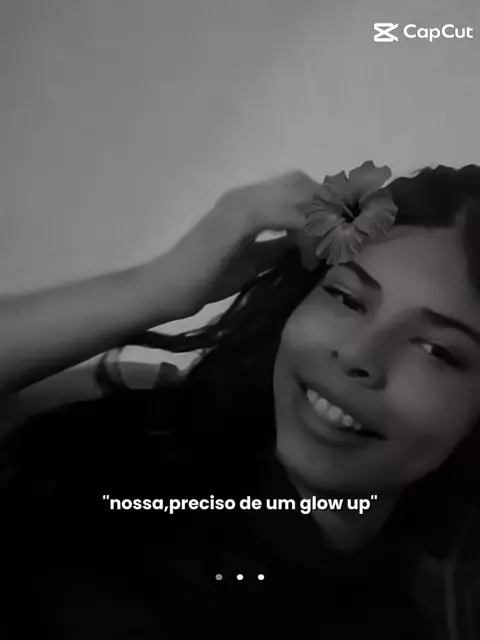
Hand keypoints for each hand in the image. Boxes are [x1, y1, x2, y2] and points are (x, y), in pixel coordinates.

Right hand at [158, 170, 321, 316]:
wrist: (170, 287)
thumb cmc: (206, 278)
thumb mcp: (254, 260)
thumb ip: (278, 246)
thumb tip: (307, 243)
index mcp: (248, 201)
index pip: (297, 188)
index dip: (321, 207)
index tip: (336, 237)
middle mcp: (246, 193)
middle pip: (302, 183)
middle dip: (325, 210)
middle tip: (335, 243)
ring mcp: (241, 202)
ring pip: (298, 193)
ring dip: (318, 221)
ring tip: (326, 251)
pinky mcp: (239, 218)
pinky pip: (285, 213)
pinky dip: (304, 230)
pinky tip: (308, 255)